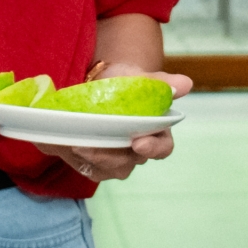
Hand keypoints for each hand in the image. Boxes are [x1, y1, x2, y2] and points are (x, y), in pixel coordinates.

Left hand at [36, 65, 191, 183]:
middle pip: (128, 163)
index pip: (162, 148)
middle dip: (108, 157)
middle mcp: (138, 151)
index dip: (152, 148)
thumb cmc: (126, 81)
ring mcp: (116, 159)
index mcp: (156, 132)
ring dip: (88, 160)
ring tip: (72, 144)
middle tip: (88, 145)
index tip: (138, 142)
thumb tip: (184, 84)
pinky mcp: (95, 162)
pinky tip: (62, 144)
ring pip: (106, 170)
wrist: (101, 83)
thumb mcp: (140, 77)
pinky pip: (86, 168)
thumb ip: (159, 82)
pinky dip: (74, 158)